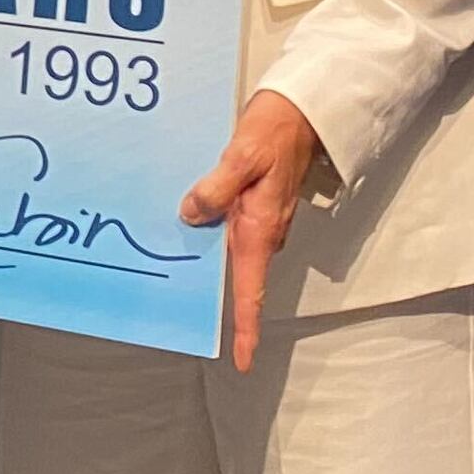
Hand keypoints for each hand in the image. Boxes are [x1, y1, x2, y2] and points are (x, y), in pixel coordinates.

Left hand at [180, 88, 322, 371]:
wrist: (302, 113)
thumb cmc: (275, 132)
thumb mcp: (241, 156)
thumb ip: (215, 187)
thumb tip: (191, 214)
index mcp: (259, 229)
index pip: (252, 291)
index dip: (247, 329)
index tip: (243, 361)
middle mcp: (261, 232)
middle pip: (237, 278)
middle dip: (217, 298)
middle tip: (183, 307)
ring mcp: (259, 220)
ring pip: (230, 251)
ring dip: (207, 257)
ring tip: (171, 265)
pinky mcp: (254, 204)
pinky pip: (228, 227)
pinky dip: (209, 229)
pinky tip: (186, 222)